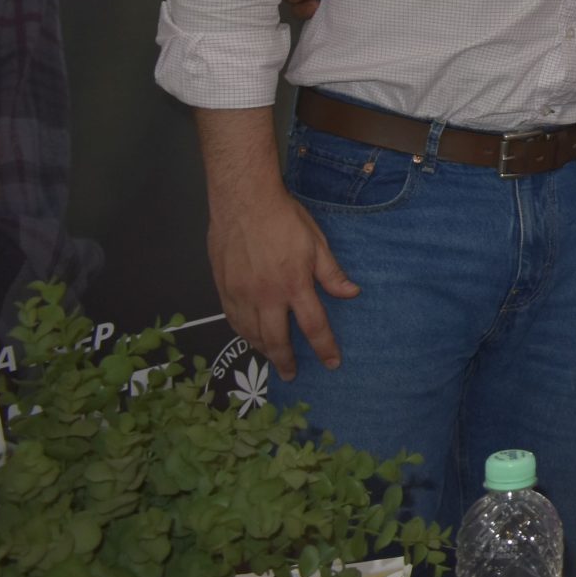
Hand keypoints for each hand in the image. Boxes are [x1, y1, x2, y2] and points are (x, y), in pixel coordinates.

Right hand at [207, 184, 358, 375]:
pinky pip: (233, 320)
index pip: (314, 327)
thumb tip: (352, 293)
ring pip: (251, 334)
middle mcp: (266, 295)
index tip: (332, 362)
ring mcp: (242, 294)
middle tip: (292, 374)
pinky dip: (242, 333)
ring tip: (272, 358)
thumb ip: (332, 274)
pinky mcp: (224, 288)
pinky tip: (249, 337)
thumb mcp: (316, 243)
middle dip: (286, 362)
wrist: (243, 202)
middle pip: (277, 340)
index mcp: (294, 285)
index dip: (325, 348)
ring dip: (263, 350)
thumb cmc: (282, 218)